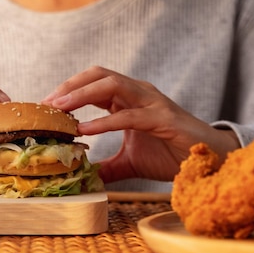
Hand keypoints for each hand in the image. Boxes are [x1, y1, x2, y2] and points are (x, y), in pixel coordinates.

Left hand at [41, 66, 238, 182]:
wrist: (208, 160)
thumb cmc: (171, 154)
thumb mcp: (129, 162)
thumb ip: (106, 166)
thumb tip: (84, 177)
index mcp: (128, 98)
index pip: (92, 82)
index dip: (67, 90)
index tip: (45, 107)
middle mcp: (139, 92)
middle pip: (98, 75)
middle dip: (69, 86)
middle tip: (46, 104)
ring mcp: (152, 102)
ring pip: (112, 86)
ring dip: (82, 95)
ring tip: (59, 109)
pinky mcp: (163, 119)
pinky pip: (129, 115)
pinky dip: (105, 120)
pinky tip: (85, 130)